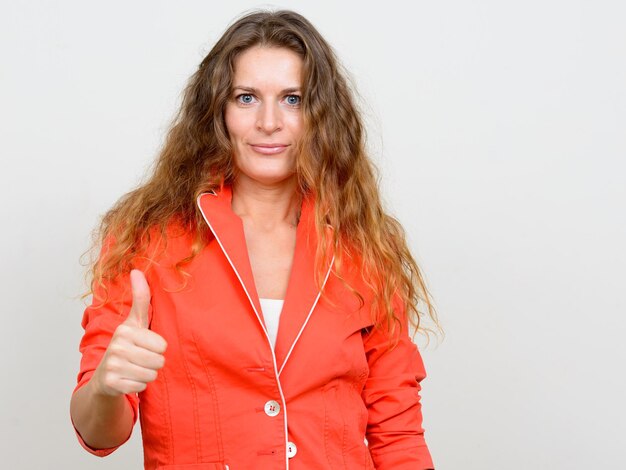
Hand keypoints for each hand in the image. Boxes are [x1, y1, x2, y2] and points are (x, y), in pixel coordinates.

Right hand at [91, 269, 166, 395]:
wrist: (104, 379)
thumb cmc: (125, 346)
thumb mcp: (134, 322)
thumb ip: (140, 298)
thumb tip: (136, 270)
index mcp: (125, 330)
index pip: (162, 345)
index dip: (158, 349)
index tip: (145, 347)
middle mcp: (116, 346)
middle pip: (159, 361)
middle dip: (153, 363)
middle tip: (140, 360)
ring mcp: (112, 365)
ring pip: (151, 374)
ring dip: (146, 375)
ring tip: (134, 369)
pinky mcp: (111, 383)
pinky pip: (141, 386)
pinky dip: (138, 386)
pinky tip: (127, 379)